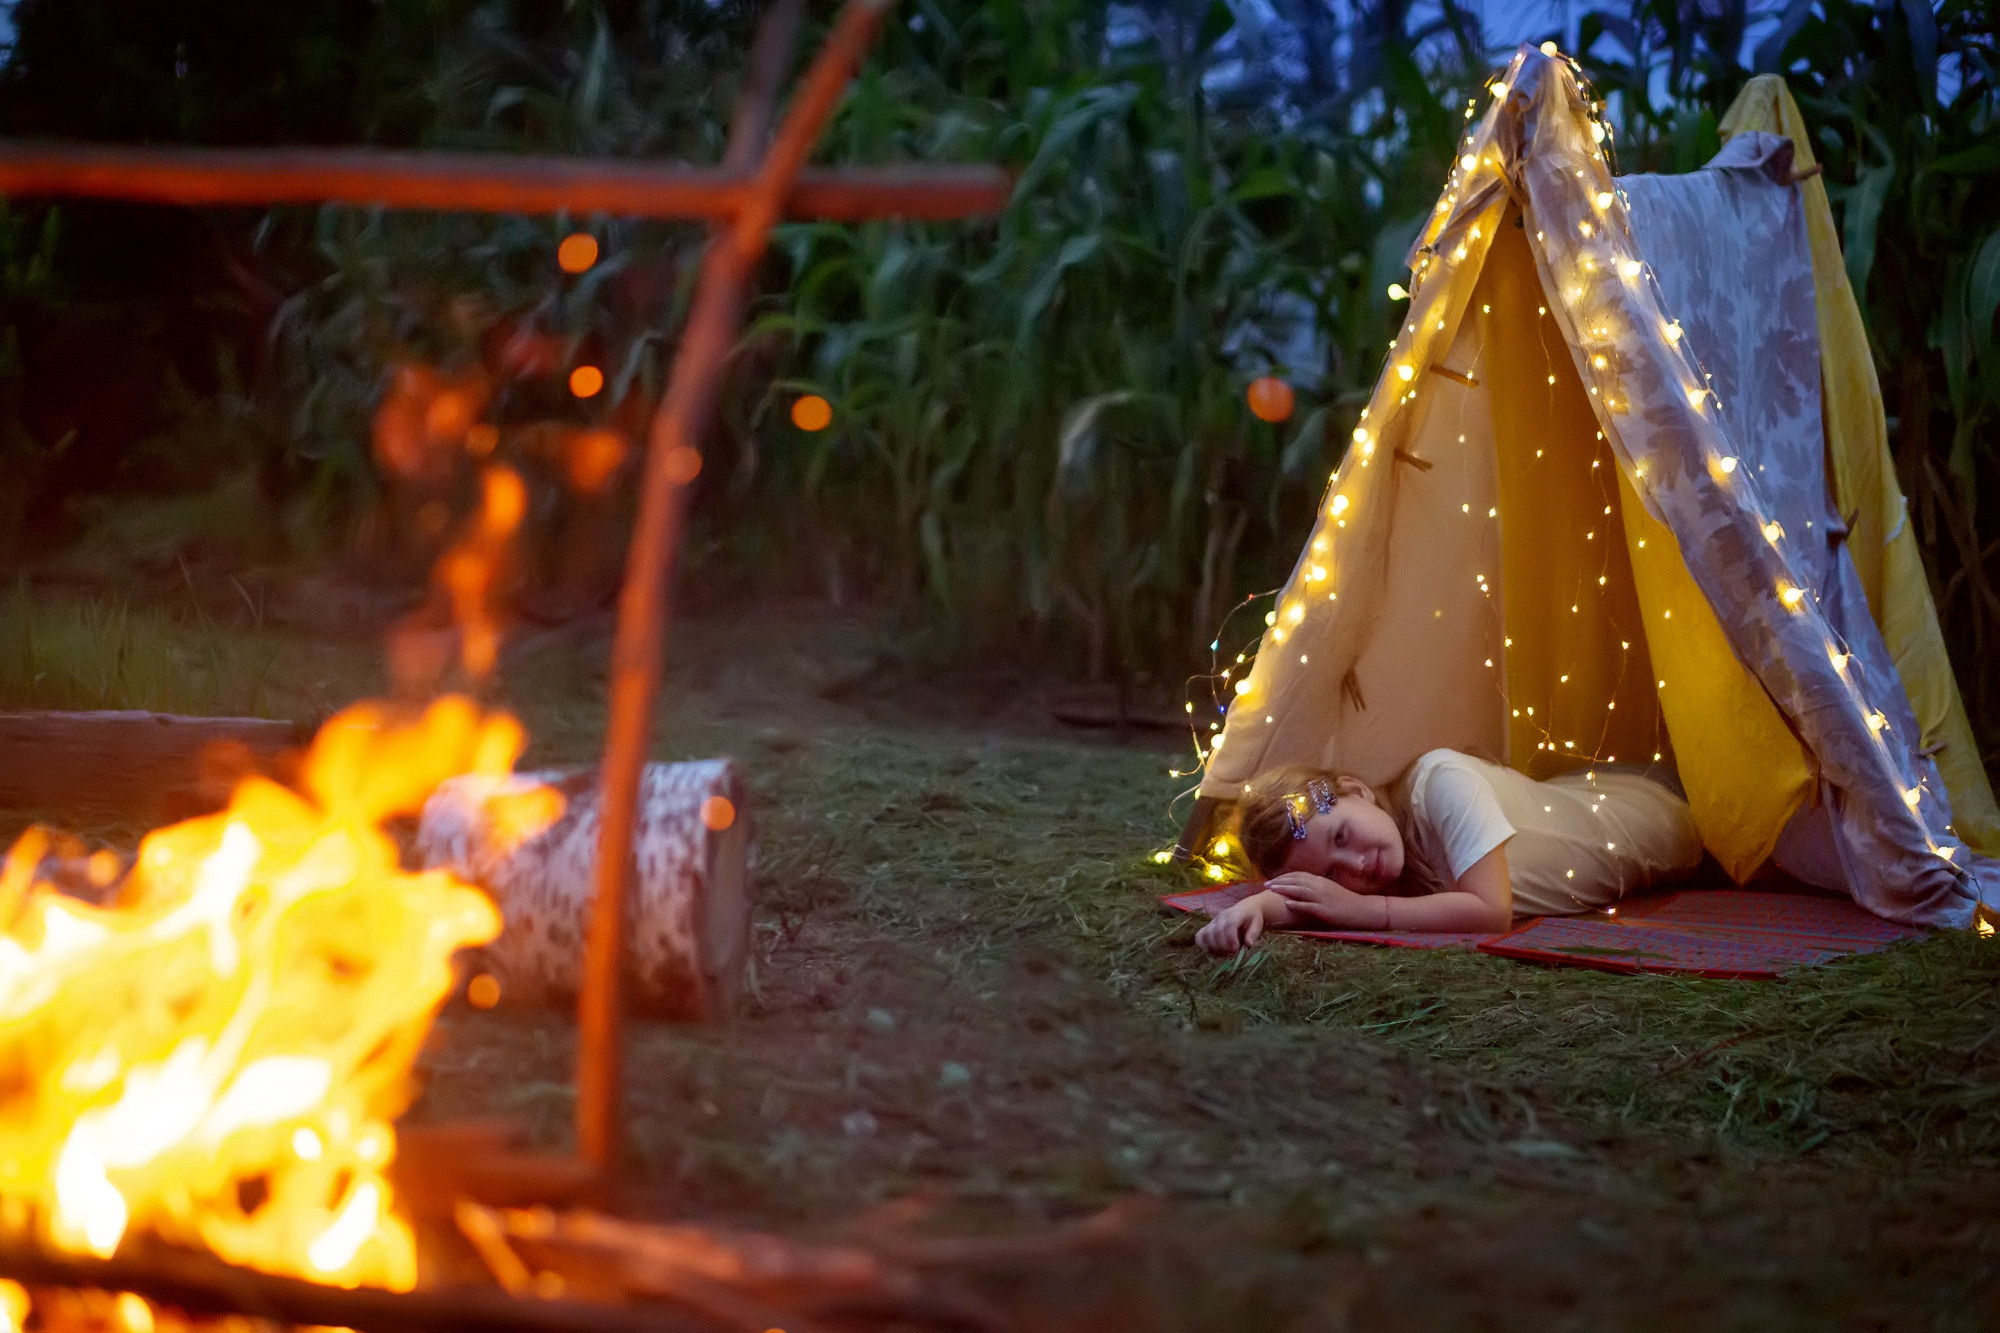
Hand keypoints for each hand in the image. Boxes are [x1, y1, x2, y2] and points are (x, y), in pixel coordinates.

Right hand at [1195, 896, 1267, 956]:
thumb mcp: (1258, 924)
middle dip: (1223, 946)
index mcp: (1235, 914)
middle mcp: (1222, 916)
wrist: (1247, 908)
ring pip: (1206, 934)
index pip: (1229, 924)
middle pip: (1216, 931)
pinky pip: (1199, 935)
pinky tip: (1211, 952)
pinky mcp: (1208, 927)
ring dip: (1213, 948)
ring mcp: (1213, 921)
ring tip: (1223, 955)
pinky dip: (1202, 945)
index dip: (1230, 938)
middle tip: (1232, 954)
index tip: (1235, 949)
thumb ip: (1253, 934)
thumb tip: (1248, 944)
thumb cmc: (1252, 918)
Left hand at [1265, 872, 1382, 928]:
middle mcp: (1320, 886)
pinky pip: (1309, 906)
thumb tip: (1302, 887)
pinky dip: (1297, 905)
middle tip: (1266, 884)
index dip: (1284, 877)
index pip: (1298, 875)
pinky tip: (1287, 904)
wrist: (1362, 909)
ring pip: (1300, 891)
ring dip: (1284, 890)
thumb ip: (1316, 887)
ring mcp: (1322, 898)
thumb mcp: (1330, 890)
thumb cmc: (1346, 901)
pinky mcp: (1325, 910)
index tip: (1273, 879)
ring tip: (1272, 891)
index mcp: (1321, 881)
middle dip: (1280, 882)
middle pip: (1296, 881)